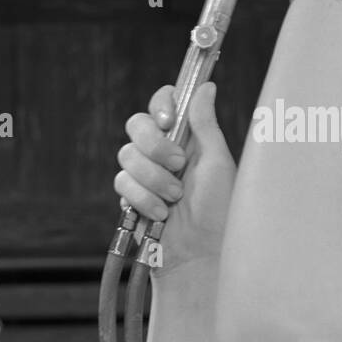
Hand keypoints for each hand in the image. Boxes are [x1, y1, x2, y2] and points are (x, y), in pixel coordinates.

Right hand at [114, 81, 235, 277]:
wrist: (201, 256)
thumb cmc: (220, 211)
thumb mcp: (218, 163)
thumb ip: (206, 124)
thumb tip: (206, 85)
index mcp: (189, 139)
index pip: (163, 104)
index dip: (161, 106)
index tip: (169, 122)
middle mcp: (164, 153)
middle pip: (137, 124)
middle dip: (155, 146)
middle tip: (178, 166)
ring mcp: (146, 175)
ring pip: (126, 154)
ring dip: (153, 178)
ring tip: (175, 199)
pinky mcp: (131, 197)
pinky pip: (121, 183)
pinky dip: (143, 199)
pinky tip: (161, 214)